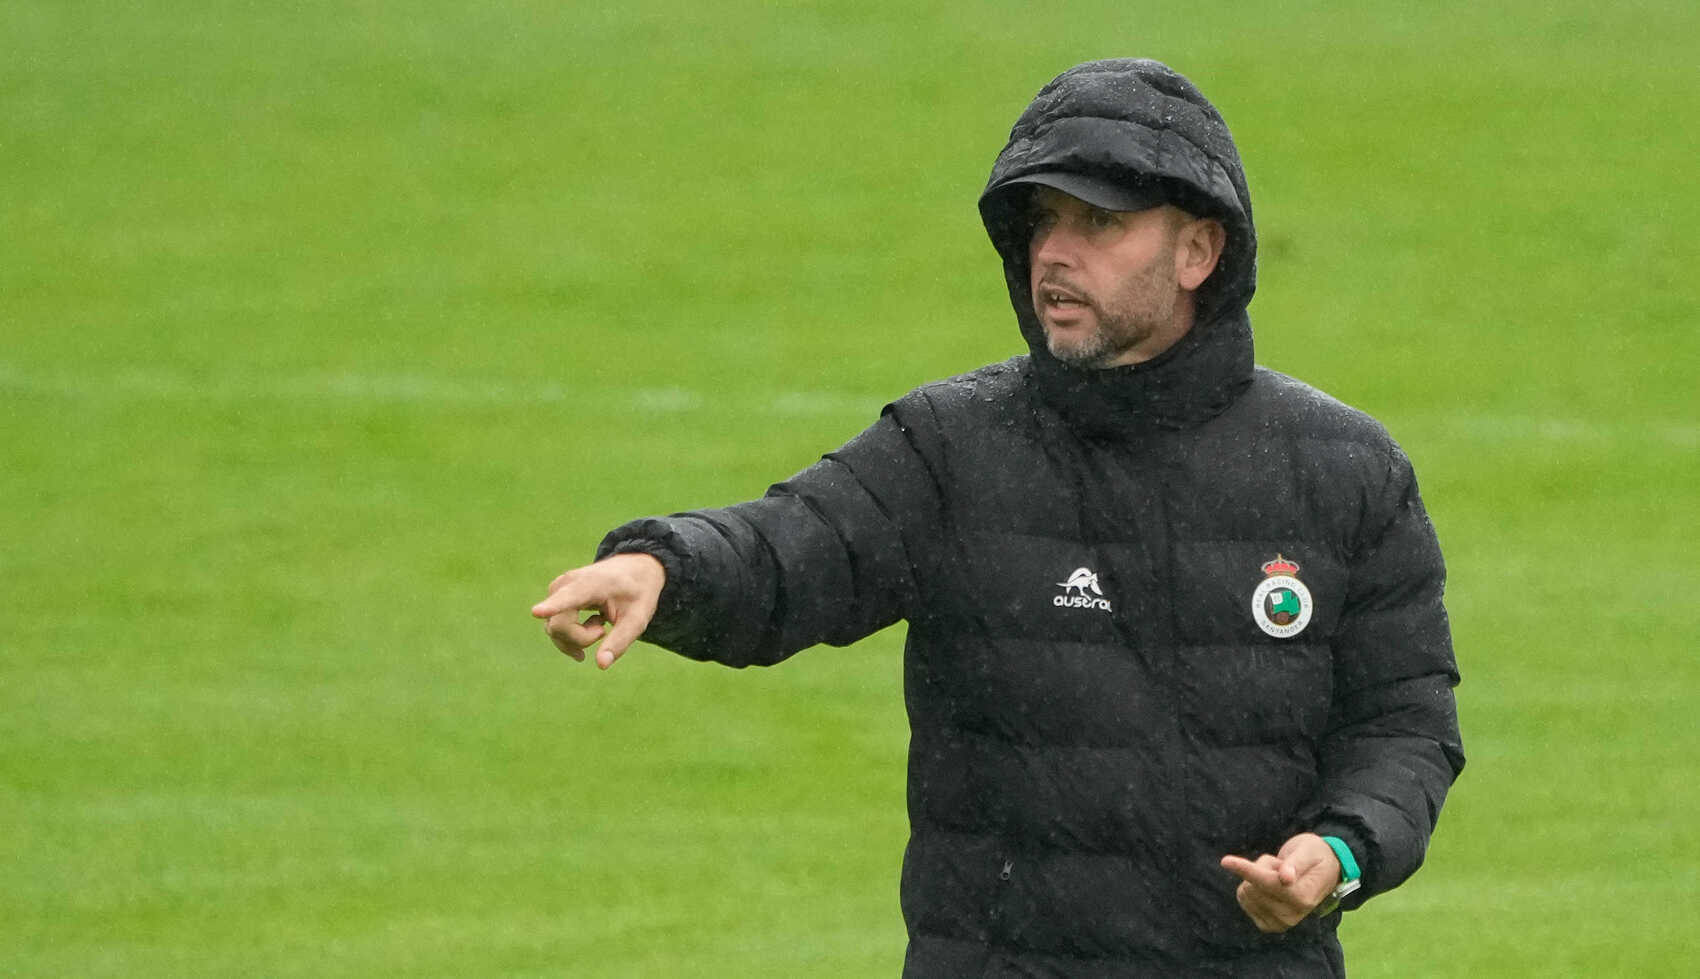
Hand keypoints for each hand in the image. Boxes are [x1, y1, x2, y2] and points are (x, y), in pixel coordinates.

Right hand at [530, 553, 665, 668]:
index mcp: (592, 584)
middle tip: (604, 630)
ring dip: (578, 638)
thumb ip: (620, 641)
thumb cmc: (637, 593)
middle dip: (581, 639)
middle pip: (559, 625)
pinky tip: (592, 626)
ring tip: (600, 624)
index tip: (535, 612)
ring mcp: (557, 590)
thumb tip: (601, 665)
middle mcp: (567, 584)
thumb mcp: (637, 619)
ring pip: (555, 629)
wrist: (632, 570)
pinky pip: (554, 628)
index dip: (551, 607)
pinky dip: (572, 636)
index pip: (569, 598)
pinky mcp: (554, 597)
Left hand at [1219, 833, 1341, 932]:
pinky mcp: (1269, 925)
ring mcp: (1280, 923)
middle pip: (1252, 886)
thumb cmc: (1314, 855)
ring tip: (1278, 874)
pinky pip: (1244, 903)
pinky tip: (1270, 886)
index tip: (1225, 860)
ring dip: (1257, 877)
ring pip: (1246, 893)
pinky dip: (1252, 889)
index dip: (1246, 869)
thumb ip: (1295, 864)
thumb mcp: (1307, 850)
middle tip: (1281, 865)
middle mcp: (1292, 915)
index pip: (1267, 882)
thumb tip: (1285, 878)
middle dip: (1262, 868)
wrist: (1323, 872)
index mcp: (1303, 897)